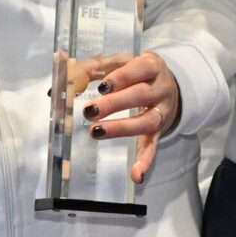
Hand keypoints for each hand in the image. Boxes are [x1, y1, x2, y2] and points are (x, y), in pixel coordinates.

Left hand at [79, 51, 180, 183]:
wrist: (169, 84)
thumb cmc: (135, 71)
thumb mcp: (118, 62)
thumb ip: (92, 67)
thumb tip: (66, 76)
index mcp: (152, 66)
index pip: (140, 69)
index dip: (122, 77)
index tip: (101, 86)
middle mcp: (161, 88)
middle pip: (141, 95)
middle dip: (114, 104)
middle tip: (90, 111)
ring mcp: (163, 111)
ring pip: (148, 121)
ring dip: (122, 128)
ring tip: (97, 131)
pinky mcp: (160, 130)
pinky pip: (154, 146)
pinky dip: (146, 161)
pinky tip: (136, 174)